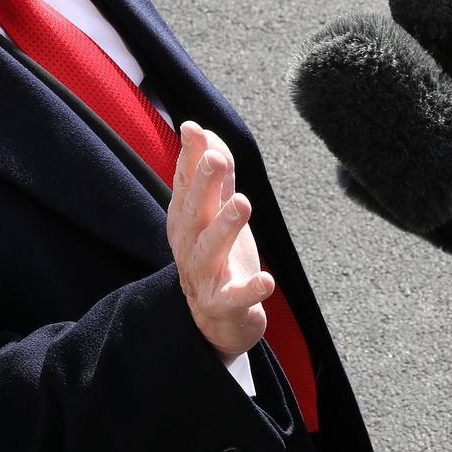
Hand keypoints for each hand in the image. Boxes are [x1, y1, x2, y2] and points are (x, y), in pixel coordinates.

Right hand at [166, 122, 273, 364]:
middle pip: (194, 212)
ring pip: (210, 251)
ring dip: (225, 227)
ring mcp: (205, 277)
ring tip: (243, 203)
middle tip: (218, 159)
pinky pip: (236, 297)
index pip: (184, 184)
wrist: (216, 321)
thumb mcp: (214, 214)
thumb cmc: (216, 258)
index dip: (189, 157)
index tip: (193, 129)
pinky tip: (267, 279)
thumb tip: (205, 133)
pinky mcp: (224, 305)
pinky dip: (251, 289)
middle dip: (204, 185)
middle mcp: (189, 246)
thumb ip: (215, 176)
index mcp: (185, 221)